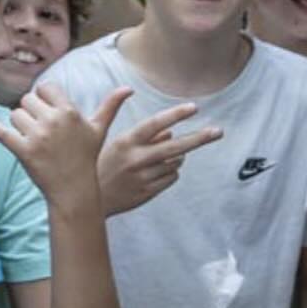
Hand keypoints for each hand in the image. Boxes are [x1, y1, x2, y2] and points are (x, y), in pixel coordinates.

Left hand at [0, 85, 129, 202]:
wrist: (74, 190)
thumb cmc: (86, 158)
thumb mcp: (98, 130)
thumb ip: (110, 106)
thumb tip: (129, 88)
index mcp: (69, 112)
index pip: (45, 88)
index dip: (44, 98)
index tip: (48, 111)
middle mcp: (53, 121)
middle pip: (27, 100)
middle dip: (31, 112)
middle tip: (40, 129)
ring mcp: (37, 136)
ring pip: (15, 115)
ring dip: (19, 124)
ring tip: (31, 138)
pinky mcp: (23, 151)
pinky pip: (2, 132)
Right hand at [97, 101, 223, 215]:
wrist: (88, 199)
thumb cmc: (102, 165)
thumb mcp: (117, 145)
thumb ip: (144, 136)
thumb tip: (171, 132)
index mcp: (127, 142)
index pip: (156, 124)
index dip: (176, 115)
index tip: (194, 108)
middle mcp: (136, 159)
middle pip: (176, 147)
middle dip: (199, 138)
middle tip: (218, 131)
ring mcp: (143, 178)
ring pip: (176, 163)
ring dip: (176, 157)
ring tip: (158, 158)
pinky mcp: (148, 193)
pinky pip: (171, 178)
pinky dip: (170, 172)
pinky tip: (156, 171)